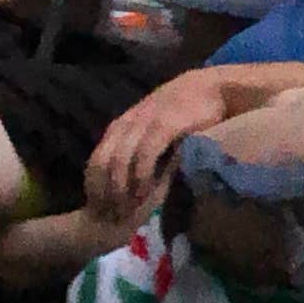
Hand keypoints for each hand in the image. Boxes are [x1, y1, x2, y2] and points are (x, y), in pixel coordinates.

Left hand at [81, 68, 251, 220]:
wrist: (208, 88)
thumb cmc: (182, 112)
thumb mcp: (152, 130)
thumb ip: (138, 147)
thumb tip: (128, 178)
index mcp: (120, 127)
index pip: (96, 160)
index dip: (95, 187)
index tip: (99, 209)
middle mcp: (126, 125)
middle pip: (102, 163)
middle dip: (104, 192)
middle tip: (112, 215)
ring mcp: (143, 124)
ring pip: (120, 161)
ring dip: (121, 189)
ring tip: (127, 208)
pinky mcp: (163, 126)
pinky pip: (144, 154)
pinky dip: (141, 175)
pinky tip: (145, 191)